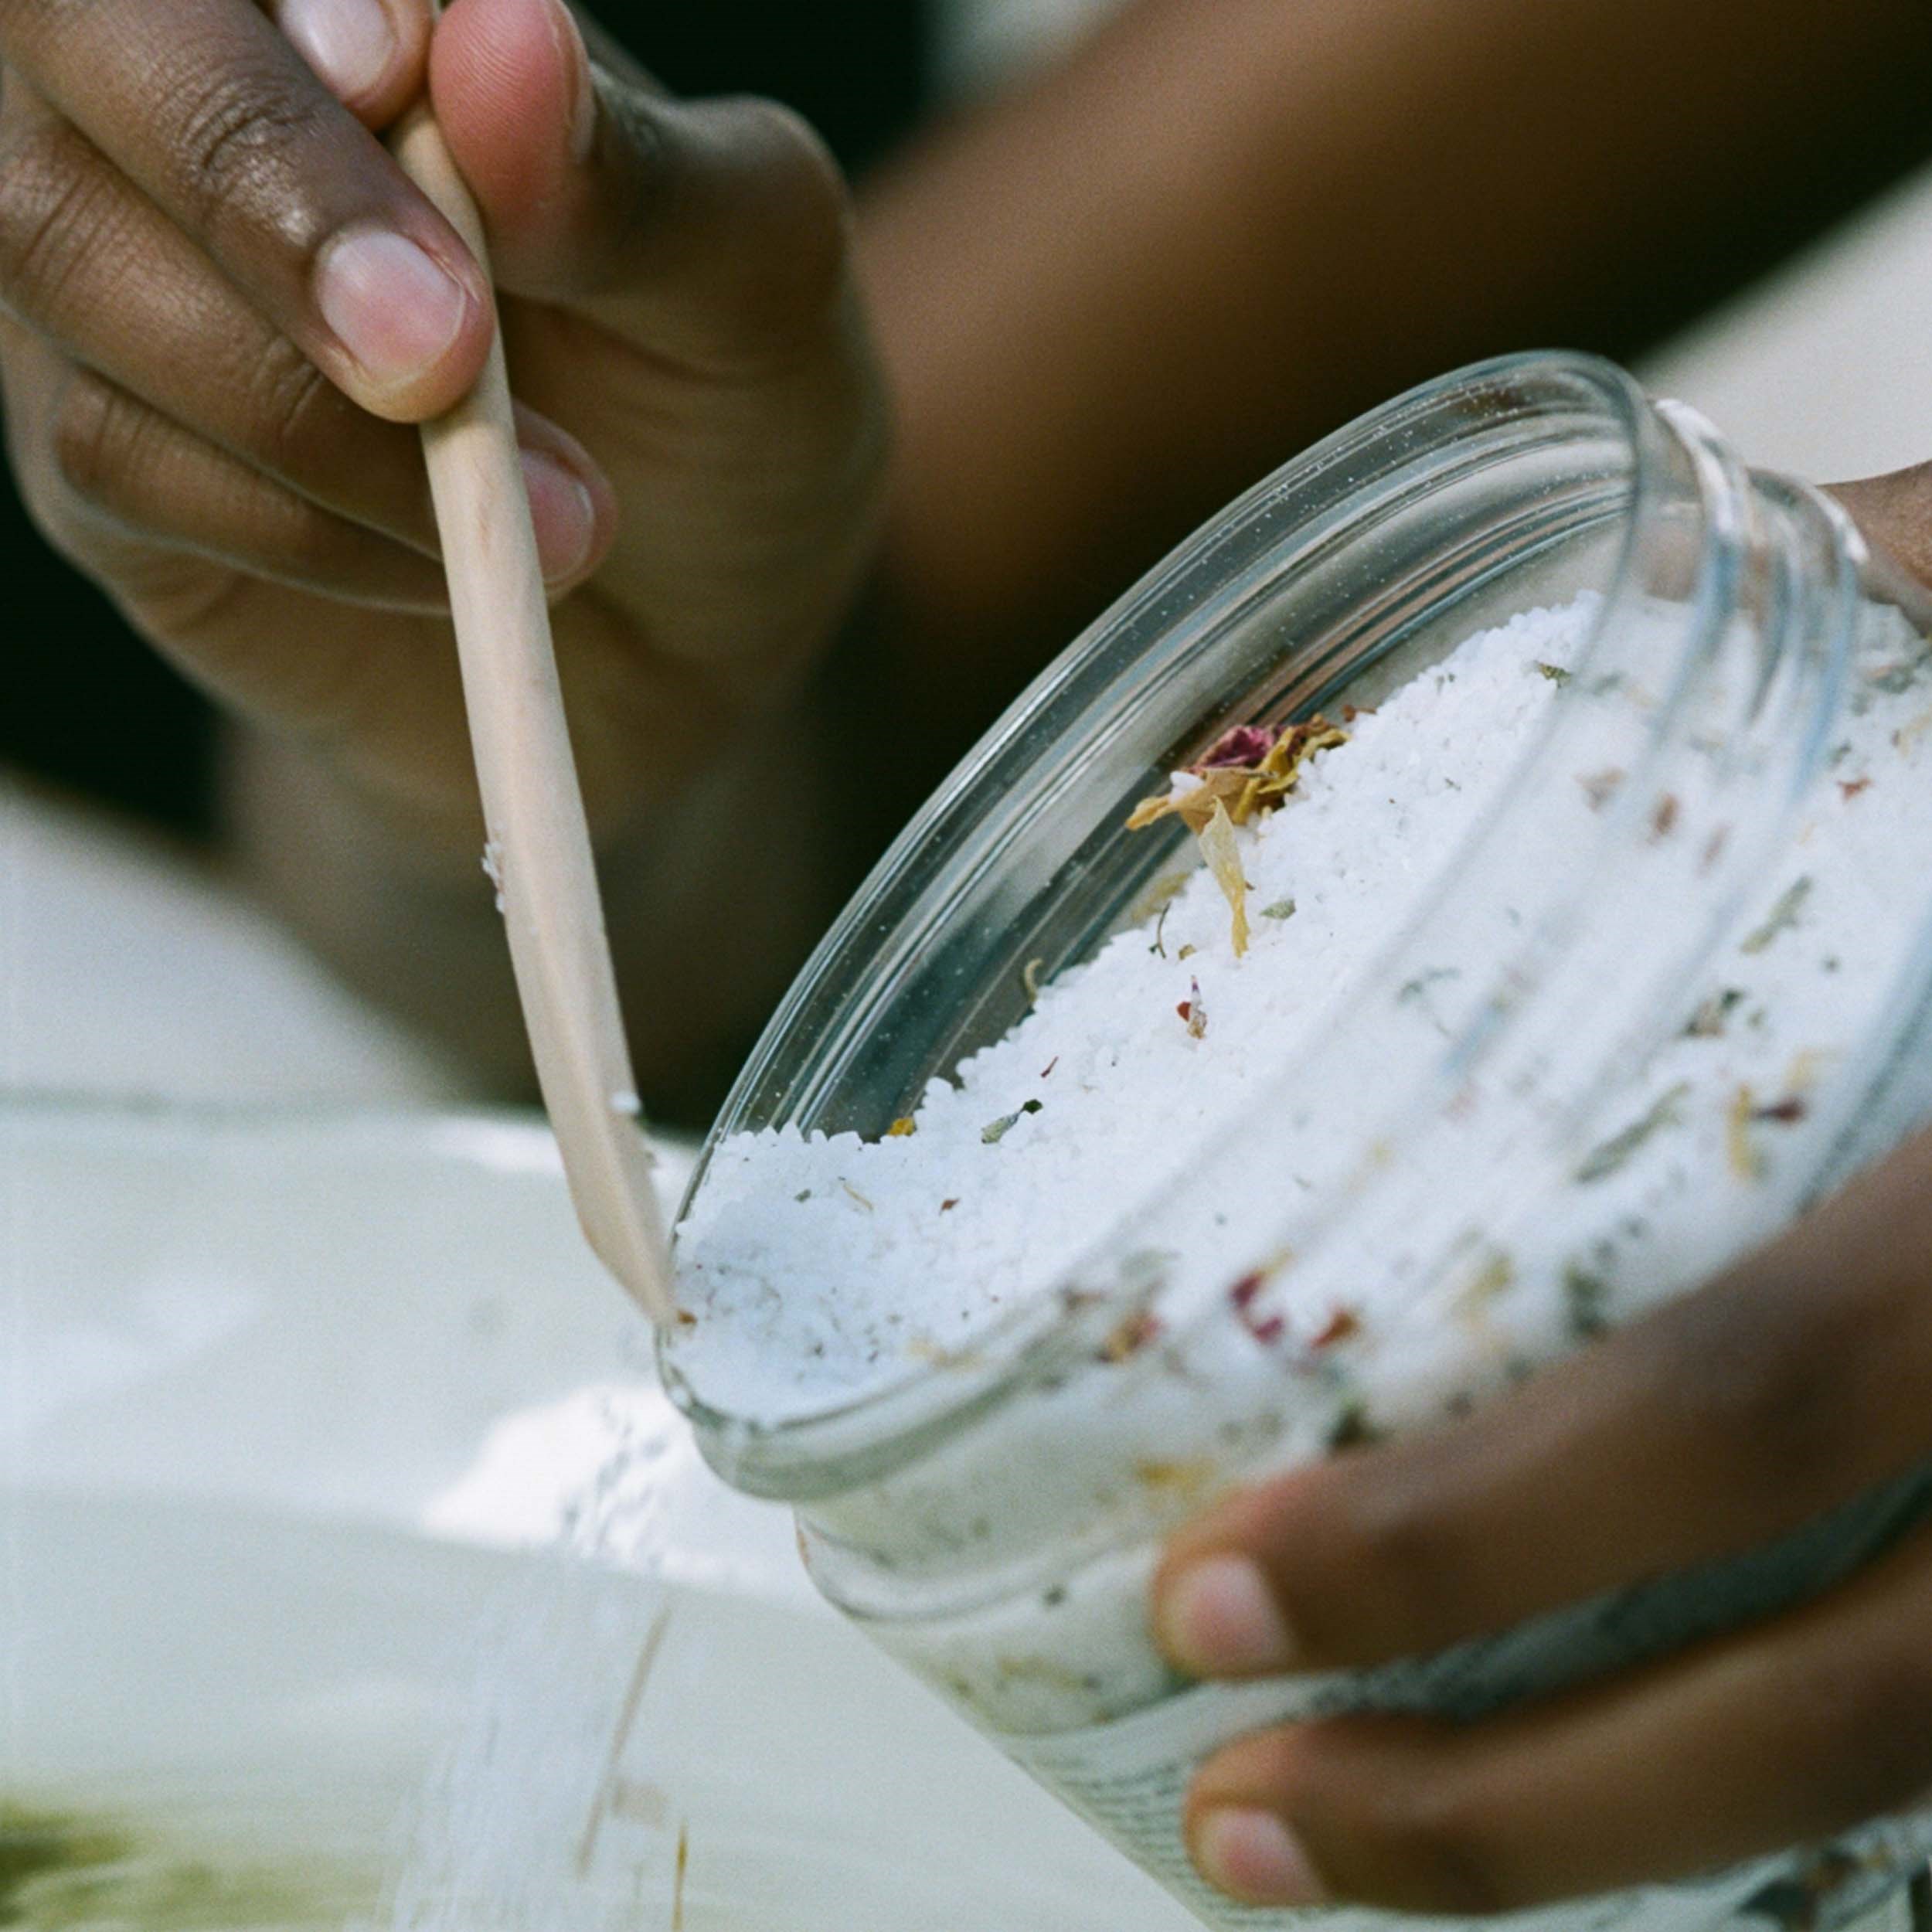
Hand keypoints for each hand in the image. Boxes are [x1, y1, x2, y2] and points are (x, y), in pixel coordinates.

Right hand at [0, 0, 886, 846]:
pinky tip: (443, 568)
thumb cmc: (719, 411)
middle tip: (441, 353)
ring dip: (308, 411)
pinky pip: (112, 451)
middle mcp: (203, 90)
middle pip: (72, 32)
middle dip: (257, 183)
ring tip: (561, 514)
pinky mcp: (101, 442)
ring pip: (61, 252)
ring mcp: (125, 262)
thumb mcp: (753, 285)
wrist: (679, 632)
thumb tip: (501, 37)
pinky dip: (299, 523)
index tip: (401, 78)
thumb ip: (639, 173)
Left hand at [1148, 473, 1931, 1917]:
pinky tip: (1627, 1803)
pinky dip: (1813, 1813)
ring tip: (1354, 1870)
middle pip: (1858, 1703)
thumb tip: (1651, 583)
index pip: (1758, 1396)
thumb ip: (1901, 592)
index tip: (1211, 1598)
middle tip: (1239, 1822)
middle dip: (1514, 1810)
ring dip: (1631, 1865)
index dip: (1476, 1533)